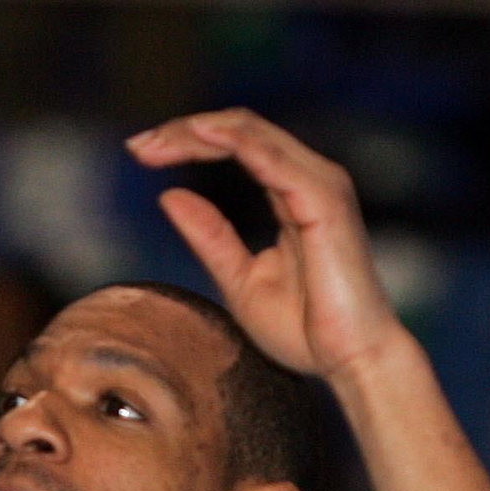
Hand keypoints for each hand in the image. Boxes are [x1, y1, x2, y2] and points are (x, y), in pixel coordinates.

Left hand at [127, 109, 405, 381]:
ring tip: (154, 143)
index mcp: (291, 192)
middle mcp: (309, 178)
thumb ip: (210, 236)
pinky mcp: (324, 201)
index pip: (237, 143)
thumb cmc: (308, 330)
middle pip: (239, 128)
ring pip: (252, 132)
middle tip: (137, 145)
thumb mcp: (240, 278)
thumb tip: (169, 196)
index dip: (187, 140)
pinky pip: (272, 157)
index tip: (139, 152)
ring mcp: (320, 185)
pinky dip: (233, 142)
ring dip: (198, 130)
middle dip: (183, 130)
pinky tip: (197, 137)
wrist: (352, 362)